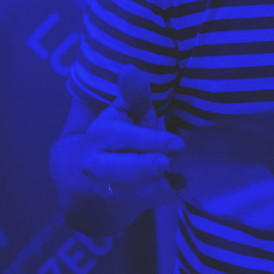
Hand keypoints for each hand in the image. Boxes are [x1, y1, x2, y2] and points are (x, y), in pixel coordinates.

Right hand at [81, 64, 184, 205]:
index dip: (150, 141)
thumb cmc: (124, 136)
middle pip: (117, 168)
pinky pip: (136, 204)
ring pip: (125, 191)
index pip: (123, 137)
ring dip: (151, 187)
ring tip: (173, 179)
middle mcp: (95, 161)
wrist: (96, 175)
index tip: (177, 144)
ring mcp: (102, 186)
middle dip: (143, 166)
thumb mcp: (130, 114)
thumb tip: (129, 69)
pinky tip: (177, 187)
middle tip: (166, 163)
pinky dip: (158, 197)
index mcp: (100, 133)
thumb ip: (134, 95)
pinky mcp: (113, 203)